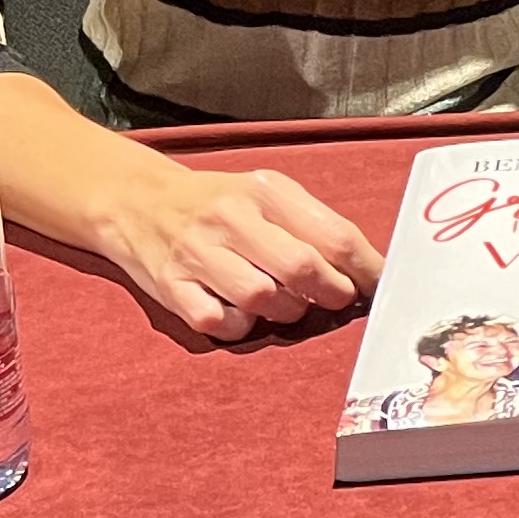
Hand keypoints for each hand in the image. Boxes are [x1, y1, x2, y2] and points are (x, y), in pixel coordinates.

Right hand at [89, 162, 381, 342]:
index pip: (333, 235)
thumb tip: (367, 269)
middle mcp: (230, 219)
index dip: (366, 268)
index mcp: (265, 191)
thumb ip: (314, 225)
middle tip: (336, 298)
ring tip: (288, 303)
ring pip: (262, 299)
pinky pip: (219, 323)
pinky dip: (241, 326)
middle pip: (301, 269)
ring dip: (287, 311)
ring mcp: (196, 254)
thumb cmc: (221, 203)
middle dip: (332, 293)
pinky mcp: (171, 288)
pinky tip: (244, 313)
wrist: (138, 201)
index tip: (380, 284)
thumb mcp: (267, 194)